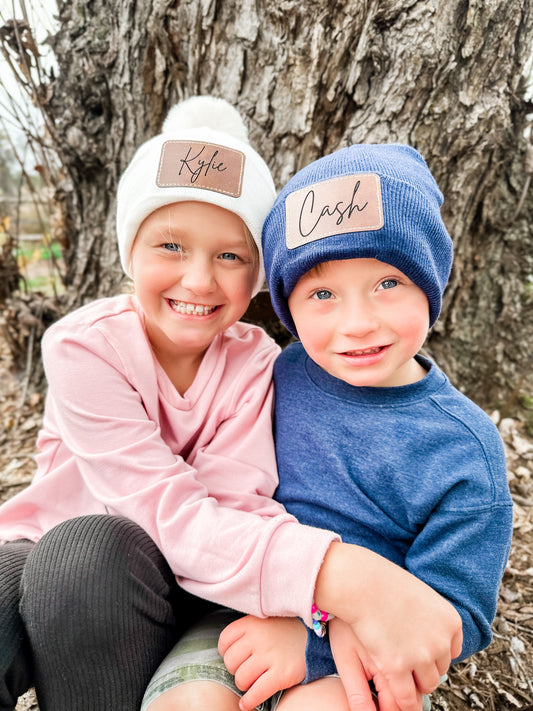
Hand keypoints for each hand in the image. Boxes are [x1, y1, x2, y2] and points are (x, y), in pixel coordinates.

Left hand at [218, 615, 306, 710]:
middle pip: (230, 662)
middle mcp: (258, 638)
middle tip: (247, 669)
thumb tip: (228, 650)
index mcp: (252, 623)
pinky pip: (256, 693)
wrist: (314, 637)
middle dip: (236, 669)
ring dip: (244, 685)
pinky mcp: (281, 674)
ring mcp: (270, 656)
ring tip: (253, 681)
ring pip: (241, 679)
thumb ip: (247, 630)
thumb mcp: (264, 620)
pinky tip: (247, 703)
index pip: (224, 641)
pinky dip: (249, 701)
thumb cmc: (286, 630)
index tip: (235, 657)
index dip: (226, 652)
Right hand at [315, 543, 461, 710]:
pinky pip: (406, 697)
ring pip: (426, 685)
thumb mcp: (420, 595)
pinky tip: (392, 691)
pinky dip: (402, 699)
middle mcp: (440, 641)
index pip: (450, 650)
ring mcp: (421, 656)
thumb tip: (434, 635)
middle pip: (439, 669)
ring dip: (413, 683)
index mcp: (450, 622)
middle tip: (405, 660)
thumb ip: (432, 618)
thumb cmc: (384, 584)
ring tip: (397, 673)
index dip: (433, 652)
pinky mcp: (397, 667)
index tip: (419, 650)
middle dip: (423, 667)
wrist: (361, 583)